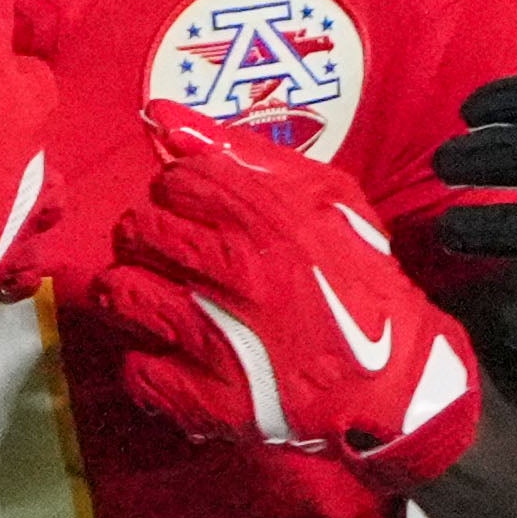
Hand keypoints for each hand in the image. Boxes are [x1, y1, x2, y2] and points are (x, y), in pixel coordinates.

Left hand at [95, 106, 481, 484]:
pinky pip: (138, 368)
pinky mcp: (212, 400)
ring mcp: (220, 339)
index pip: (174, 180)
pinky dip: (148, 363)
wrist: (392, 381)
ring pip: (124, 293)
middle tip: (174, 255)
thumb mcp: (324, 197)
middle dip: (149, 236)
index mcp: (267, 217)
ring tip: (159, 299)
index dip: (179, 192)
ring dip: (134, 293)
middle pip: (139, 230)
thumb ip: (243, 153)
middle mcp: (238, 273)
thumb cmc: (358, 282)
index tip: (196, 210)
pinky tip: (174, 355)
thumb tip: (164, 118)